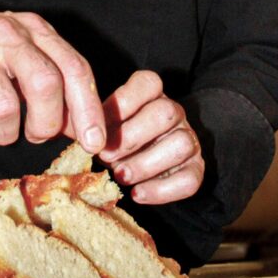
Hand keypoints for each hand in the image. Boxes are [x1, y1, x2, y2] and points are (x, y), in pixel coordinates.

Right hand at [0, 0, 105, 153]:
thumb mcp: (24, 54)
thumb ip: (56, 85)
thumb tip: (85, 131)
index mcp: (35, 29)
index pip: (74, 68)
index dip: (89, 110)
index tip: (94, 144)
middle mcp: (7, 33)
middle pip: (46, 84)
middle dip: (46, 123)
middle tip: (36, 135)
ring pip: (6, 107)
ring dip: (6, 134)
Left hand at [97, 70, 203, 204]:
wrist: (140, 162)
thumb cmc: (116, 137)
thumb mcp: (104, 123)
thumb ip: (95, 121)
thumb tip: (81, 134)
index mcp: (152, 93)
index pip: (147, 83)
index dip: (121, 104)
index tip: (99, 127)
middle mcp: (175, 111)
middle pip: (165, 113)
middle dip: (131, 137)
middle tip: (106, 157)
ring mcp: (189, 139)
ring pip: (181, 144)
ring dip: (146, 164)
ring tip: (121, 176)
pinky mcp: (196, 168)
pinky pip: (189, 179)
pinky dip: (161, 190)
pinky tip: (137, 194)